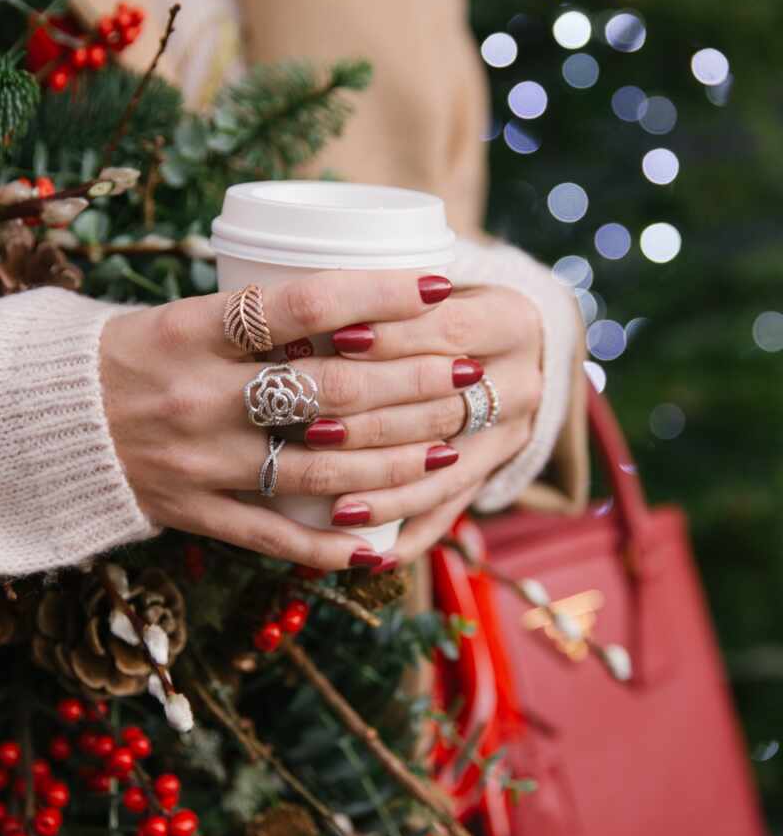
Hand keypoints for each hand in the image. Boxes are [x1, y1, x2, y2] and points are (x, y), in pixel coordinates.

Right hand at [100, 269, 471, 570]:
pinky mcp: (195, 512)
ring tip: (449, 447)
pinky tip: (380, 543)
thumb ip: (259, 315)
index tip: (437, 284)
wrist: (51, 423)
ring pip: (319, 469)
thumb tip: (360, 298)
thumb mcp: (180, 315)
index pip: (302, 305)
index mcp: (192, 331)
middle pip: (330, 392)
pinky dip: (330, 545)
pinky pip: (274, 537)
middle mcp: (198, 396)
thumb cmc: (131, 355)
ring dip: (395, 462)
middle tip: (464, 372)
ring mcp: (200, 462)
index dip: (378, 294)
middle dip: (413, 383)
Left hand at [321, 283, 542, 564]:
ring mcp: (513, 434)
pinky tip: (367, 552)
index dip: (392, 337)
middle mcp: (524, 381)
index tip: (332, 339)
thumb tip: (313, 309)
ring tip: (329, 502)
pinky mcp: (494, 472)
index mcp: (512, 321)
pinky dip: (408, 532)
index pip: (449, 330)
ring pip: (445, 469)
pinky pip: (450, 509)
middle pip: (442, 407)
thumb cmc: (444, 303)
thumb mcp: (435, 283)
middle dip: (374, 421)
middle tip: (310, 430)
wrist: (508, 342)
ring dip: (386, 489)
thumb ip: (390, 290)